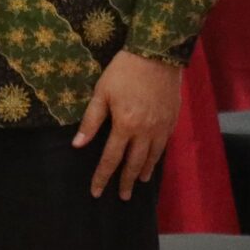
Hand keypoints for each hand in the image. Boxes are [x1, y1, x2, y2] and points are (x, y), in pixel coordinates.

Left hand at [74, 49, 182, 199]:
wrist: (157, 53)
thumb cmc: (124, 71)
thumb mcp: (102, 92)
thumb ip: (91, 120)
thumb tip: (78, 144)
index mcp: (124, 125)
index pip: (110, 159)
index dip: (102, 177)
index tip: (96, 192)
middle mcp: (144, 131)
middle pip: (134, 164)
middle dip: (126, 182)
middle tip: (123, 196)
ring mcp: (161, 127)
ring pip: (152, 157)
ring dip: (144, 172)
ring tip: (139, 182)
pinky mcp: (172, 120)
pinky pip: (164, 145)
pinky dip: (158, 157)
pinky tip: (154, 160)